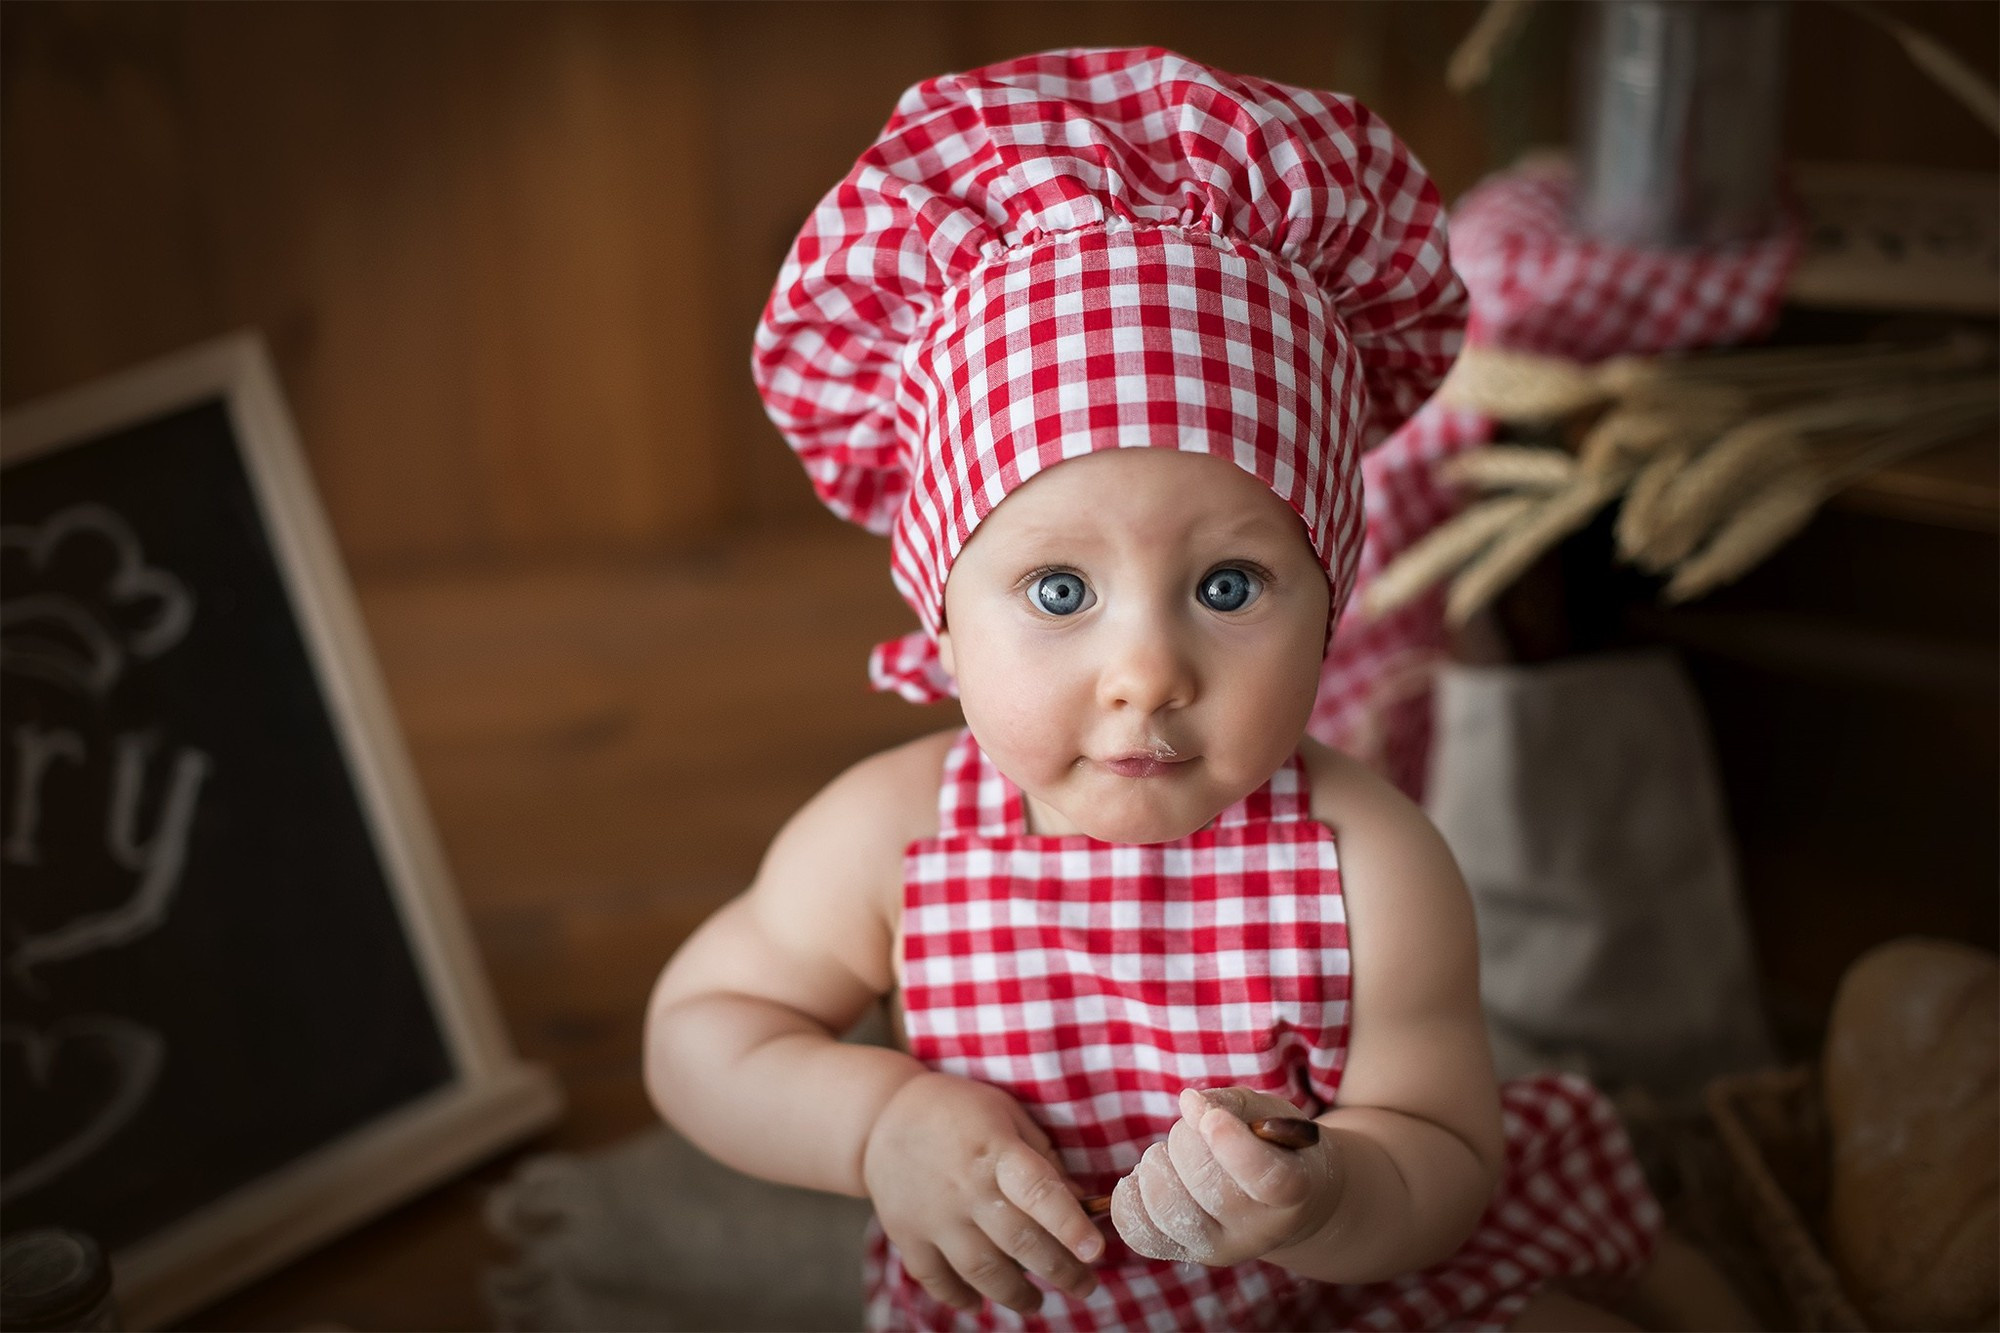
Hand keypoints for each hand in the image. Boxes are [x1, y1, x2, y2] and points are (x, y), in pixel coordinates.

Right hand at [862, 1071, 1102, 1314]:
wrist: (882, 1116)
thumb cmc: (958, 1111)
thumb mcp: (1006, 1114)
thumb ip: (1043, 1158)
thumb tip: (1080, 1203)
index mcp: (995, 1151)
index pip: (1038, 1191)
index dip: (1069, 1224)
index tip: (1096, 1252)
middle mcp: (965, 1187)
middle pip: (1019, 1241)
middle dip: (1061, 1271)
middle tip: (1086, 1286)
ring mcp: (933, 1216)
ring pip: (982, 1271)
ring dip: (1017, 1295)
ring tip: (1037, 1302)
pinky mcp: (907, 1235)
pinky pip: (937, 1280)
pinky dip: (960, 1298)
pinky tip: (981, 1303)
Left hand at [1110, 1087, 1342, 1267]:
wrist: (1282, 1204)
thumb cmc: (1276, 1146)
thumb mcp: (1271, 1114)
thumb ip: (1233, 1103)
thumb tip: (1189, 1103)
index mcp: (1294, 1191)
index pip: (1265, 1178)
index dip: (1232, 1143)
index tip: (1210, 1116)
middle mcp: (1258, 1231)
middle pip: (1205, 1183)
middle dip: (1187, 1138)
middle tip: (1197, 1126)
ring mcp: (1220, 1249)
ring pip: (1167, 1207)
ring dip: (1157, 1164)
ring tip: (1175, 1153)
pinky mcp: (1185, 1254)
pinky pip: (1138, 1230)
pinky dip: (1129, 1195)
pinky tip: (1150, 1175)